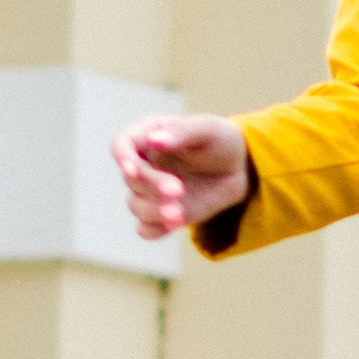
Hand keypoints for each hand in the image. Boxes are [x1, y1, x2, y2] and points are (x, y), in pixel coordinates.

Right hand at [112, 111, 250, 242]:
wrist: (237, 169)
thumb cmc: (220, 140)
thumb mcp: (208, 129)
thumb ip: (182, 132)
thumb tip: (153, 140)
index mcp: (147, 135)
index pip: (121, 144)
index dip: (122, 158)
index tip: (133, 171)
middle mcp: (144, 164)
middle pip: (131, 179)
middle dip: (152, 186)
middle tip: (179, 190)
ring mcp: (151, 191)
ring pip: (136, 206)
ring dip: (154, 212)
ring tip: (179, 215)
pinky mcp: (162, 214)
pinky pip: (146, 229)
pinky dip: (156, 230)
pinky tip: (175, 224)